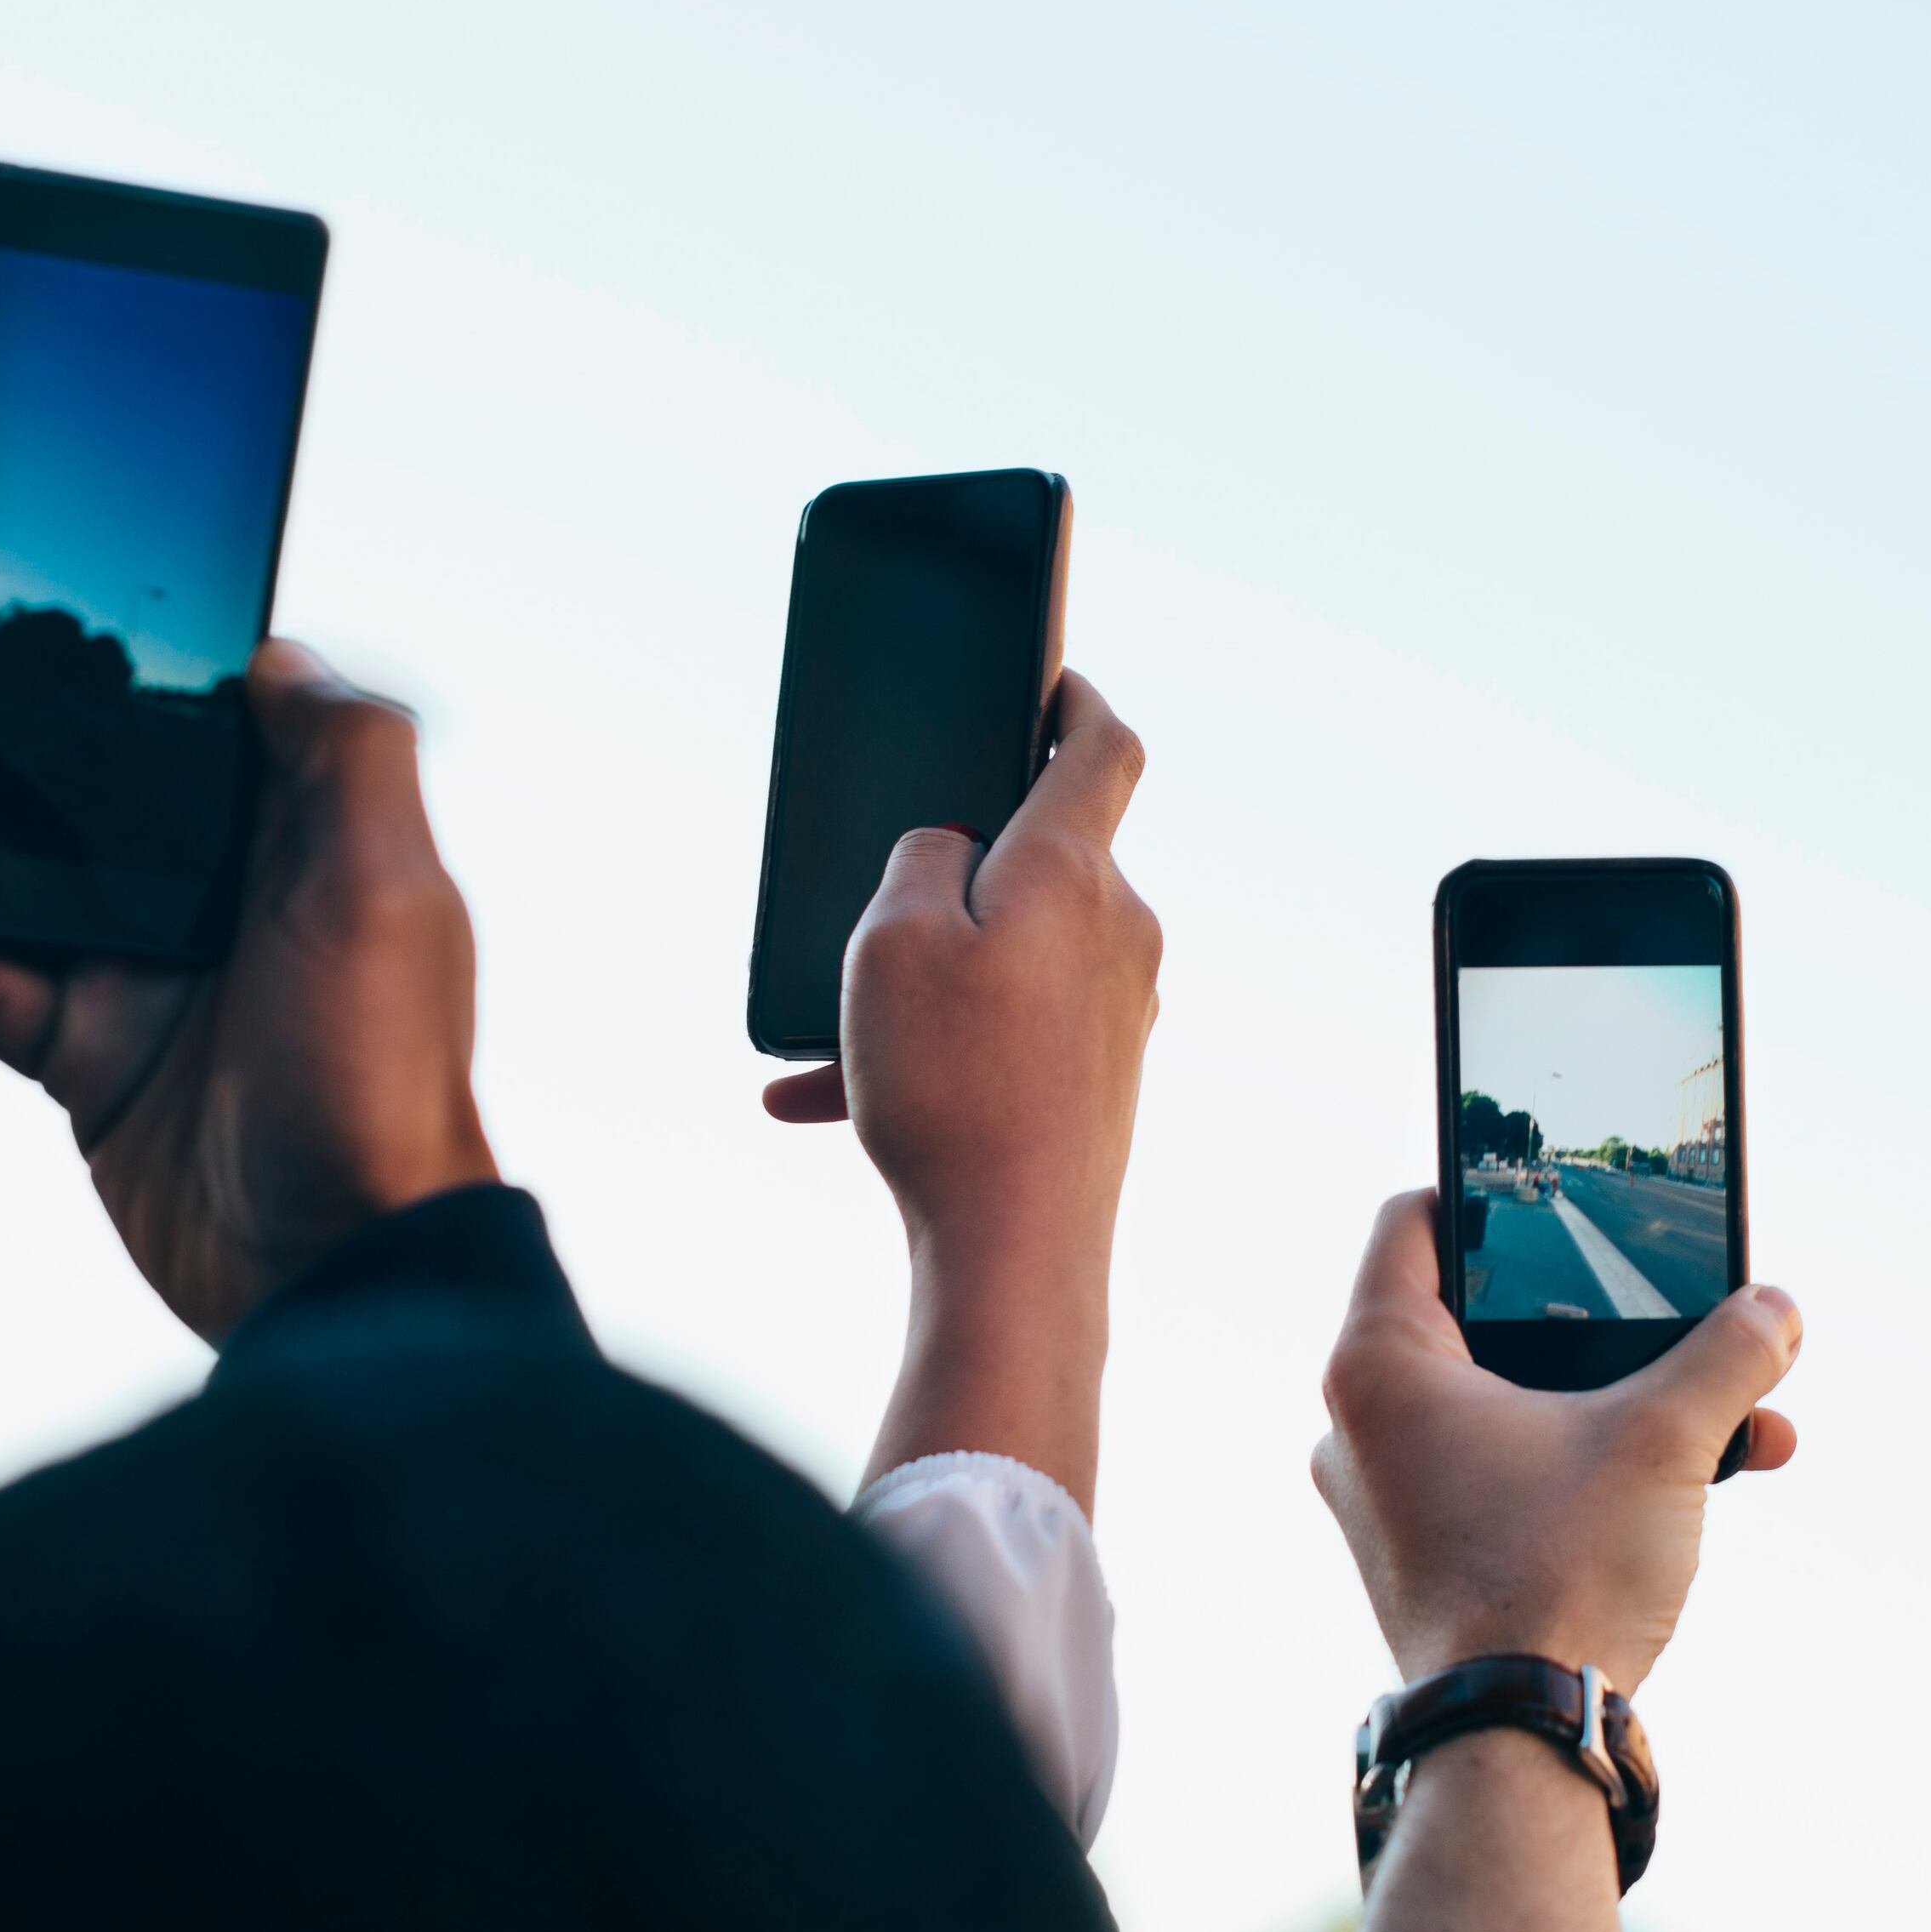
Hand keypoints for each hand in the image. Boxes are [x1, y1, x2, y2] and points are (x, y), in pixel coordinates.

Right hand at [0, 640, 496, 1343]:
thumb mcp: (390, 890)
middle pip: (44, 782)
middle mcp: (202, 886)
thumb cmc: (379, 1073)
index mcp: (277, 828)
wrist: (340, 1261)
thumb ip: (344, 755)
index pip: (148, 712)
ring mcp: (136, 971)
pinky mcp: (87, 1057)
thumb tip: (272, 654)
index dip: (53, 661)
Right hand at [767, 672, 1159, 1507]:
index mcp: (1074, 870)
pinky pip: (999, 1037)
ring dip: (916, 978)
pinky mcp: (1097, 1080)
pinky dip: (922, 1050)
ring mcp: (1116, 1011)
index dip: (1072, 696)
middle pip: (1039, 860)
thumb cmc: (953, 1086)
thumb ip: (917, 863)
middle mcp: (1118, 932)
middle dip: (954, 867)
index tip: (1045, 677)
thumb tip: (948, 853)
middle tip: (877, 881)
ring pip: (1003, 960)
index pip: (1101, 746)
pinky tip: (813, 1096)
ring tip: (822, 1027)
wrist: (1014, 1254)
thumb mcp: (891, 939)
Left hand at [1312, 1191, 1799, 1689]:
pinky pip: (1507, 1475)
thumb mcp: (1666, 1442)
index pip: (1418, 1220)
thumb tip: (1777, 1310)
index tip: (1568, 1199)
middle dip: (1605, 1324)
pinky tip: (1696, 1481)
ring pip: (1511, 1408)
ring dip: (1621, 1405)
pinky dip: (1588, 1465)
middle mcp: (1360, 1423)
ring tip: (1727, 1420)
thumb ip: (1730, 1358)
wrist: (1522, 1743)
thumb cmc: (1561, 1578)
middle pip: (1483, 1319)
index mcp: (1380, 1363)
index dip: (1495, 1190)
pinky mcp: (1424, 1553)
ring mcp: (1387, 1495)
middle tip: (1679, 1320)